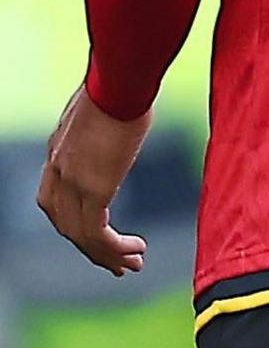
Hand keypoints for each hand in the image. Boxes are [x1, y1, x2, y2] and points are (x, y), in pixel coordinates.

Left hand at [37, 87, 151, 274]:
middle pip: (64, 224)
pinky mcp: (94, 187)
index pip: (54, 202)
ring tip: (133, 265)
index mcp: (57, 153)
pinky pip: (95, 231)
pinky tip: (135, 249)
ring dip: (106, 255)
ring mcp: (72, 180)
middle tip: (120, 265)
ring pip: (78, 234)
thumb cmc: (120, 87)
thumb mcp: (105, 111)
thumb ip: (107, 127)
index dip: (74, 226)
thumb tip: (127, 115)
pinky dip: (112, 247)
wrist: (119, 81)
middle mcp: (57, 170)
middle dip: (91, 250)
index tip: (102, 238)